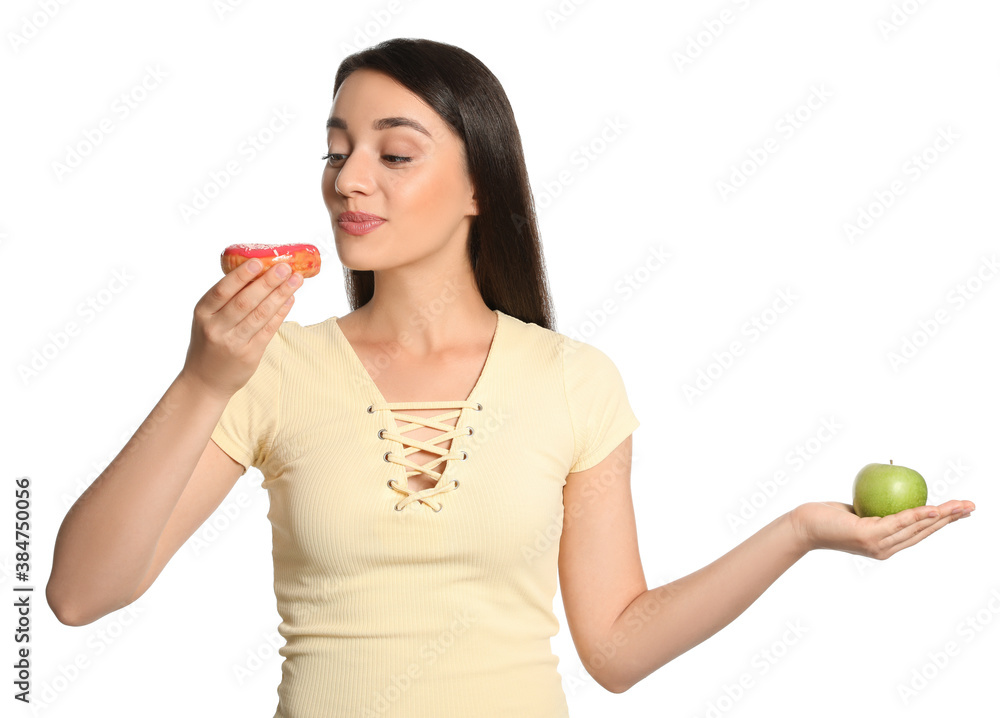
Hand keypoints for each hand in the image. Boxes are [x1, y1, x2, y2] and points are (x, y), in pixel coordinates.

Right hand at [181, 258, 301, 400]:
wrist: (205, 381)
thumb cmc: (209, 342)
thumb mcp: (207, 319)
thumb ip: (226, 299)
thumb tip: (258, 271)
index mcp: (202, 313)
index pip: (222, 290)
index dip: (241, 275)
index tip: (258, 261)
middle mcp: (216, 327)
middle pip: (245, 301)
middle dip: (268, 282)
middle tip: (285, 267)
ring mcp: (233, 342)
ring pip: (260, 314)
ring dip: (280, 295)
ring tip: (295, 280)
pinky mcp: (249, 354)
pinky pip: (268, 330)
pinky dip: (281, 313)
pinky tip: (291, 300)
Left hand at [791, 500, 975, 558]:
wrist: (803, 526)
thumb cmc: (827, 517)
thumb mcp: (857, 511)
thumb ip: (875, 508)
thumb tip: (891, 488)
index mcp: (886, 544)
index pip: (920, 532)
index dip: (942, 522)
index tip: (961, 512)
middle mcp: (886, 548)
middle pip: (925, 531)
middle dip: (950, 519)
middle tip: (971, 507)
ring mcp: (878, 544)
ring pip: (916, 527)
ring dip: (941, 516)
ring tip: (960, 506)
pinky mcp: (868, 536)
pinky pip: (898, 522)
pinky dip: (917, 515)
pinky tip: (932, 507)